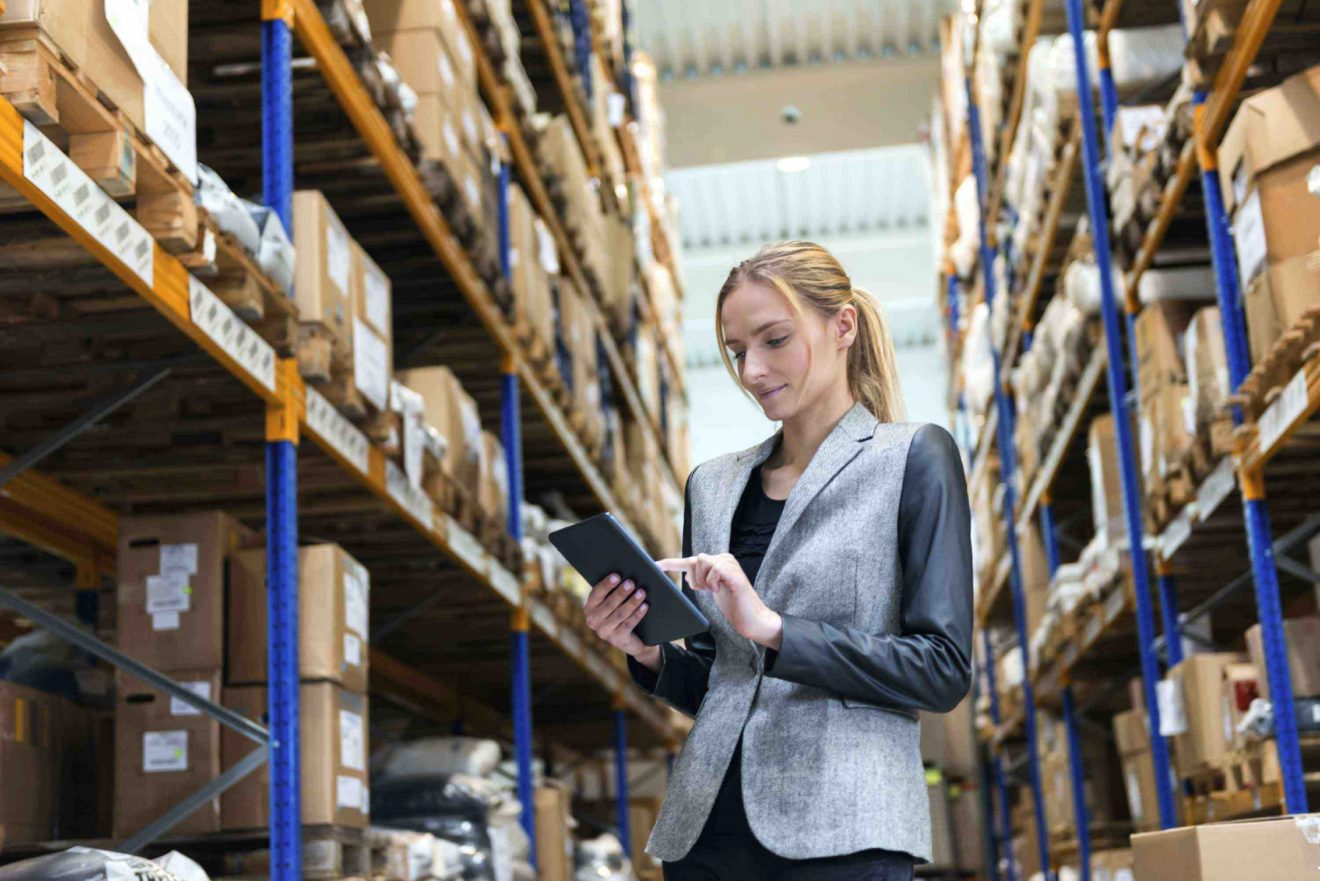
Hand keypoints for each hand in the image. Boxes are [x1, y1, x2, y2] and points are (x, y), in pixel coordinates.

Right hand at [584, 574, 658, 667]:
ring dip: (631, 602)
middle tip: (631, 582)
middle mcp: (593, 620)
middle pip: (609, 604)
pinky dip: (637, 614)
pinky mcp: (617, 640)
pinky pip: (628, 625)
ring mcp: (604, 632)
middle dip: (621, 592)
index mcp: (589, 606)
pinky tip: (645, 606)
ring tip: (642, 592)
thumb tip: (631, 570)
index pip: (596, 593)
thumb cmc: (622, 608)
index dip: (606, 585)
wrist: (631, 637)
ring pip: (620, 614)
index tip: (617, 576)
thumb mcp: (616, 598)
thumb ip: (618, 585)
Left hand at [657, 553, 782, 649]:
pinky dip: (712, 582)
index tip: (654, 567)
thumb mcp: (713, 590)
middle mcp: (725, 559)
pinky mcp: (734, 573)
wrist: (754, 620)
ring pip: (701, 562)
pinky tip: (720, 590)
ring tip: (716, 590)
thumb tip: (687, 575)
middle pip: (694, 560)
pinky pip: (713, 569)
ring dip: (703, 580)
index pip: (690, 560)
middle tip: (708, 591)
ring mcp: (730, 564)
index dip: (671, 563)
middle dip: (695, 578)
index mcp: (719, 562)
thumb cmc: (735, 607)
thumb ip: (702, 580)